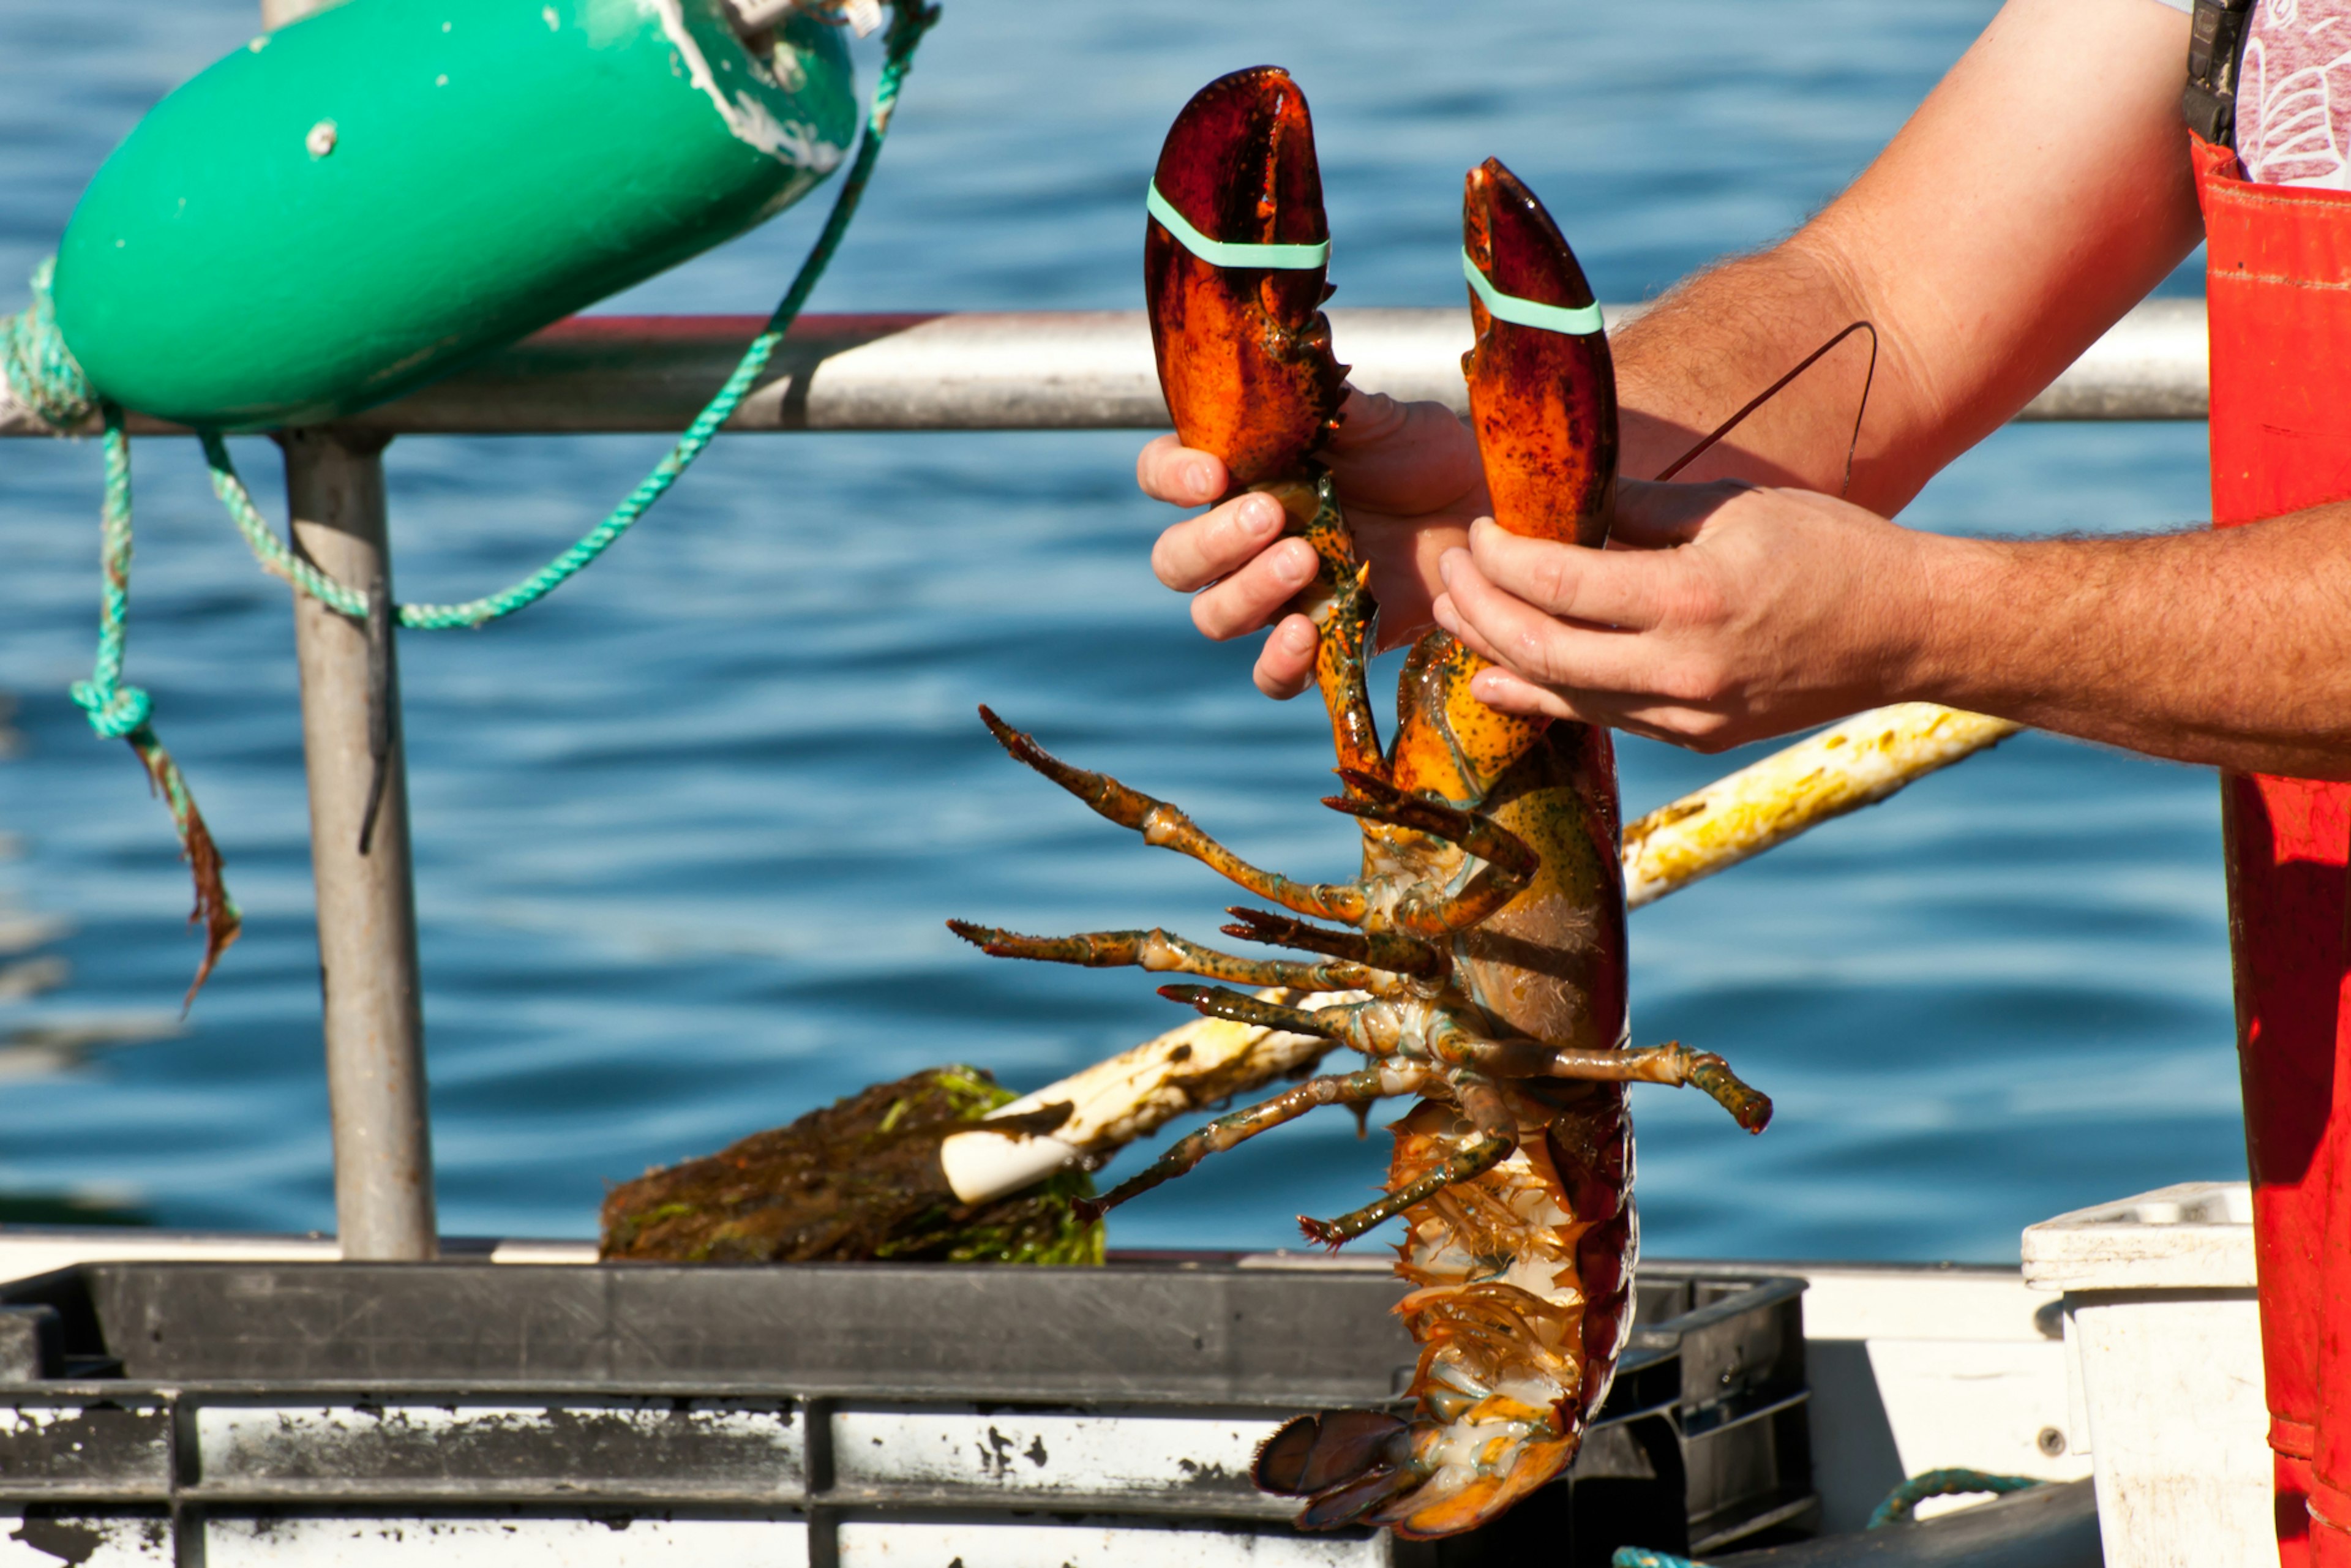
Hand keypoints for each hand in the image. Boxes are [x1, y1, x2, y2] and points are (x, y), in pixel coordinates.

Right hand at [1139, 390, 1488, 697]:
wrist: (1484, 518)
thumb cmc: (1427, 458)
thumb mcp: (1381, 420)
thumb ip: (1328, 408)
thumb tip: (1286, 370)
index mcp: (1244, 474)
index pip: (1164, 475)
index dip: (1170, 477)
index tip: (1212, 474)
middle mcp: (1246, 539)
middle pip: (1177, 560)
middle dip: (1212, 542)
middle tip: (1271, 516)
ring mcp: (1278, 596)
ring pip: (1214, 616)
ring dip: (1245, 593)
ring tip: (1303, 561)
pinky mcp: (1321, 644)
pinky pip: (1271, 676)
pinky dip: (1277, 663)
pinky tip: (1306, 635)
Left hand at [1430, 479, 1933, 749]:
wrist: (1910, 631)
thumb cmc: (1832, 550)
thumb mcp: (1734, 506)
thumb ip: (1640, 510)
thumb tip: (1560, 503)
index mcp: (1692, 600)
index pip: (1558, 585)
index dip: (1500, 558)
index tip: (1477, 530)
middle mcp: (1683, 671)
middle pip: (1540, 649)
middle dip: (1478, 608)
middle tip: (1448, 571)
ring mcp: (1688, 716)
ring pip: (1562, 694)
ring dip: (1497, 654)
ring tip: (1456, 616)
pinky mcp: (1695, 738)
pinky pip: (1600, 717)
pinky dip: (1544, 693)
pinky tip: (1500, 676)